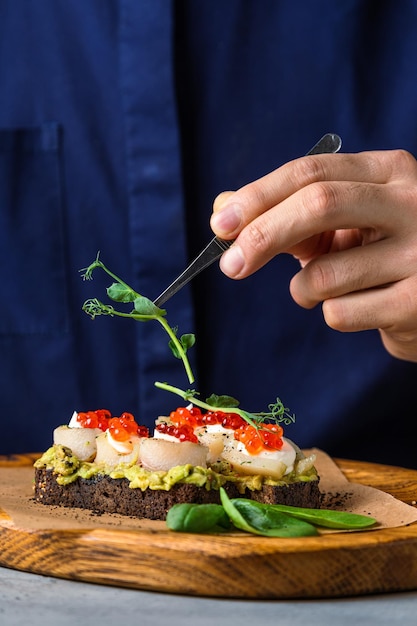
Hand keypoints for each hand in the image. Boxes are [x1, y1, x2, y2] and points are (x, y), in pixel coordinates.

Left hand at [210, 150, 416, 361]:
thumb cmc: (378, 253)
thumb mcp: (341, 223)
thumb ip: (285, 212)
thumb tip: (222, 209)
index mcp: (389, 170)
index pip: (311, 172)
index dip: (258, 196)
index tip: (221, 224)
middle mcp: (411, 203)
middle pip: (318, 204)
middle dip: (263, 235)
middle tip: (230, 265)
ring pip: (323, 274)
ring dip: (303, 290)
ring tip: (326, 290)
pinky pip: (339, 313)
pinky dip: (331, 314)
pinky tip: (360, 307)